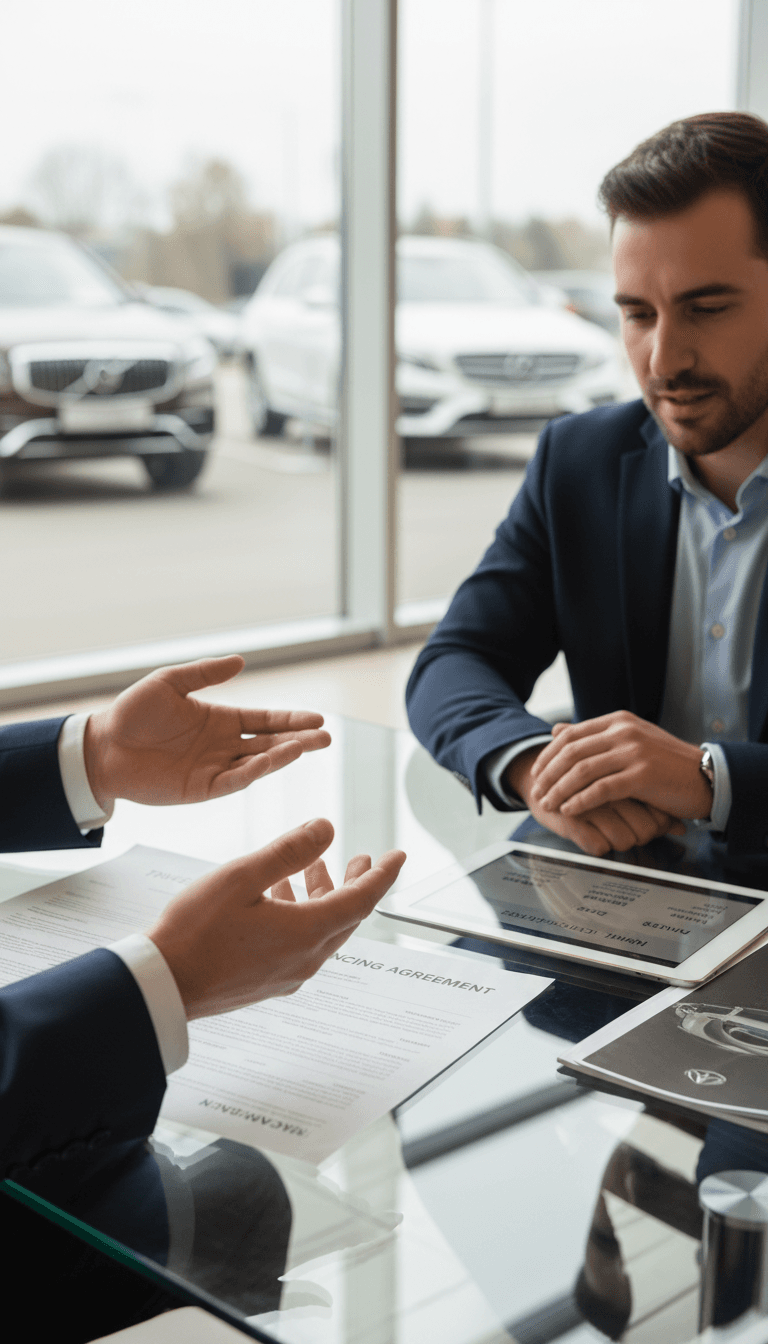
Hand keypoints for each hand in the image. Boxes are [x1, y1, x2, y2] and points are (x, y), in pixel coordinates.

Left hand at [83, 655, 330, 810]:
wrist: (103, 747)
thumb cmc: (133, 713)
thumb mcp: (170, 683)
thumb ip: (206, 673)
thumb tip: (241, 660)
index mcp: (221, 720)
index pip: (265, 720)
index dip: (290, 719)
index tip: (317, 719)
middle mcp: (224, 746)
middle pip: (270, 742)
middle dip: (299, 740)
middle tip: (326, 738)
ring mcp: (215, 768)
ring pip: (258, 762)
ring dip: (283, 755)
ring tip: (307, 746)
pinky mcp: (202, 789)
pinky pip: (234, 780)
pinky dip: (255, 771)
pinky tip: (272, 760)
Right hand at [147, 817, 405, 1017]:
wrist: (162, 987)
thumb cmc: (194, 932)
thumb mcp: (242, 878)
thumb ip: (288, 852)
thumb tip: (326, 829)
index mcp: (307, 932)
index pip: (362, 900)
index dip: (383, 875)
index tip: (398, 856)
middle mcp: (305, 957)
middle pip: (346, 916)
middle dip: (355, 883)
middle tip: (361, 858)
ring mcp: (287, 973)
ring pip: (322, 929)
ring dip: (322, 896)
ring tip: (311, 867)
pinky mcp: (267, 981)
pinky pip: (301, 943)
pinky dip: (302, 914)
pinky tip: (278, 896)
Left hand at [528, 711, 711, 823]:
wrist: (706, 777)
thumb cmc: (667, 763)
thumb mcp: (630, 740)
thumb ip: (594, 736)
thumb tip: (556, 730)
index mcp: (619, 721)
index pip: (570, 735)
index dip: (547, 755)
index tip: (536, 774)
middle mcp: (624, 732)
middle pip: (571, 752)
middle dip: (548, 775)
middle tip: (536, 794)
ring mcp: (634, 752)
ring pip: (582, 771)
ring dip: (559, 790)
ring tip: (548, 805)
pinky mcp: (643, 776)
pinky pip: (601, 790)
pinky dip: (581, 801)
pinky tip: (570, 811)